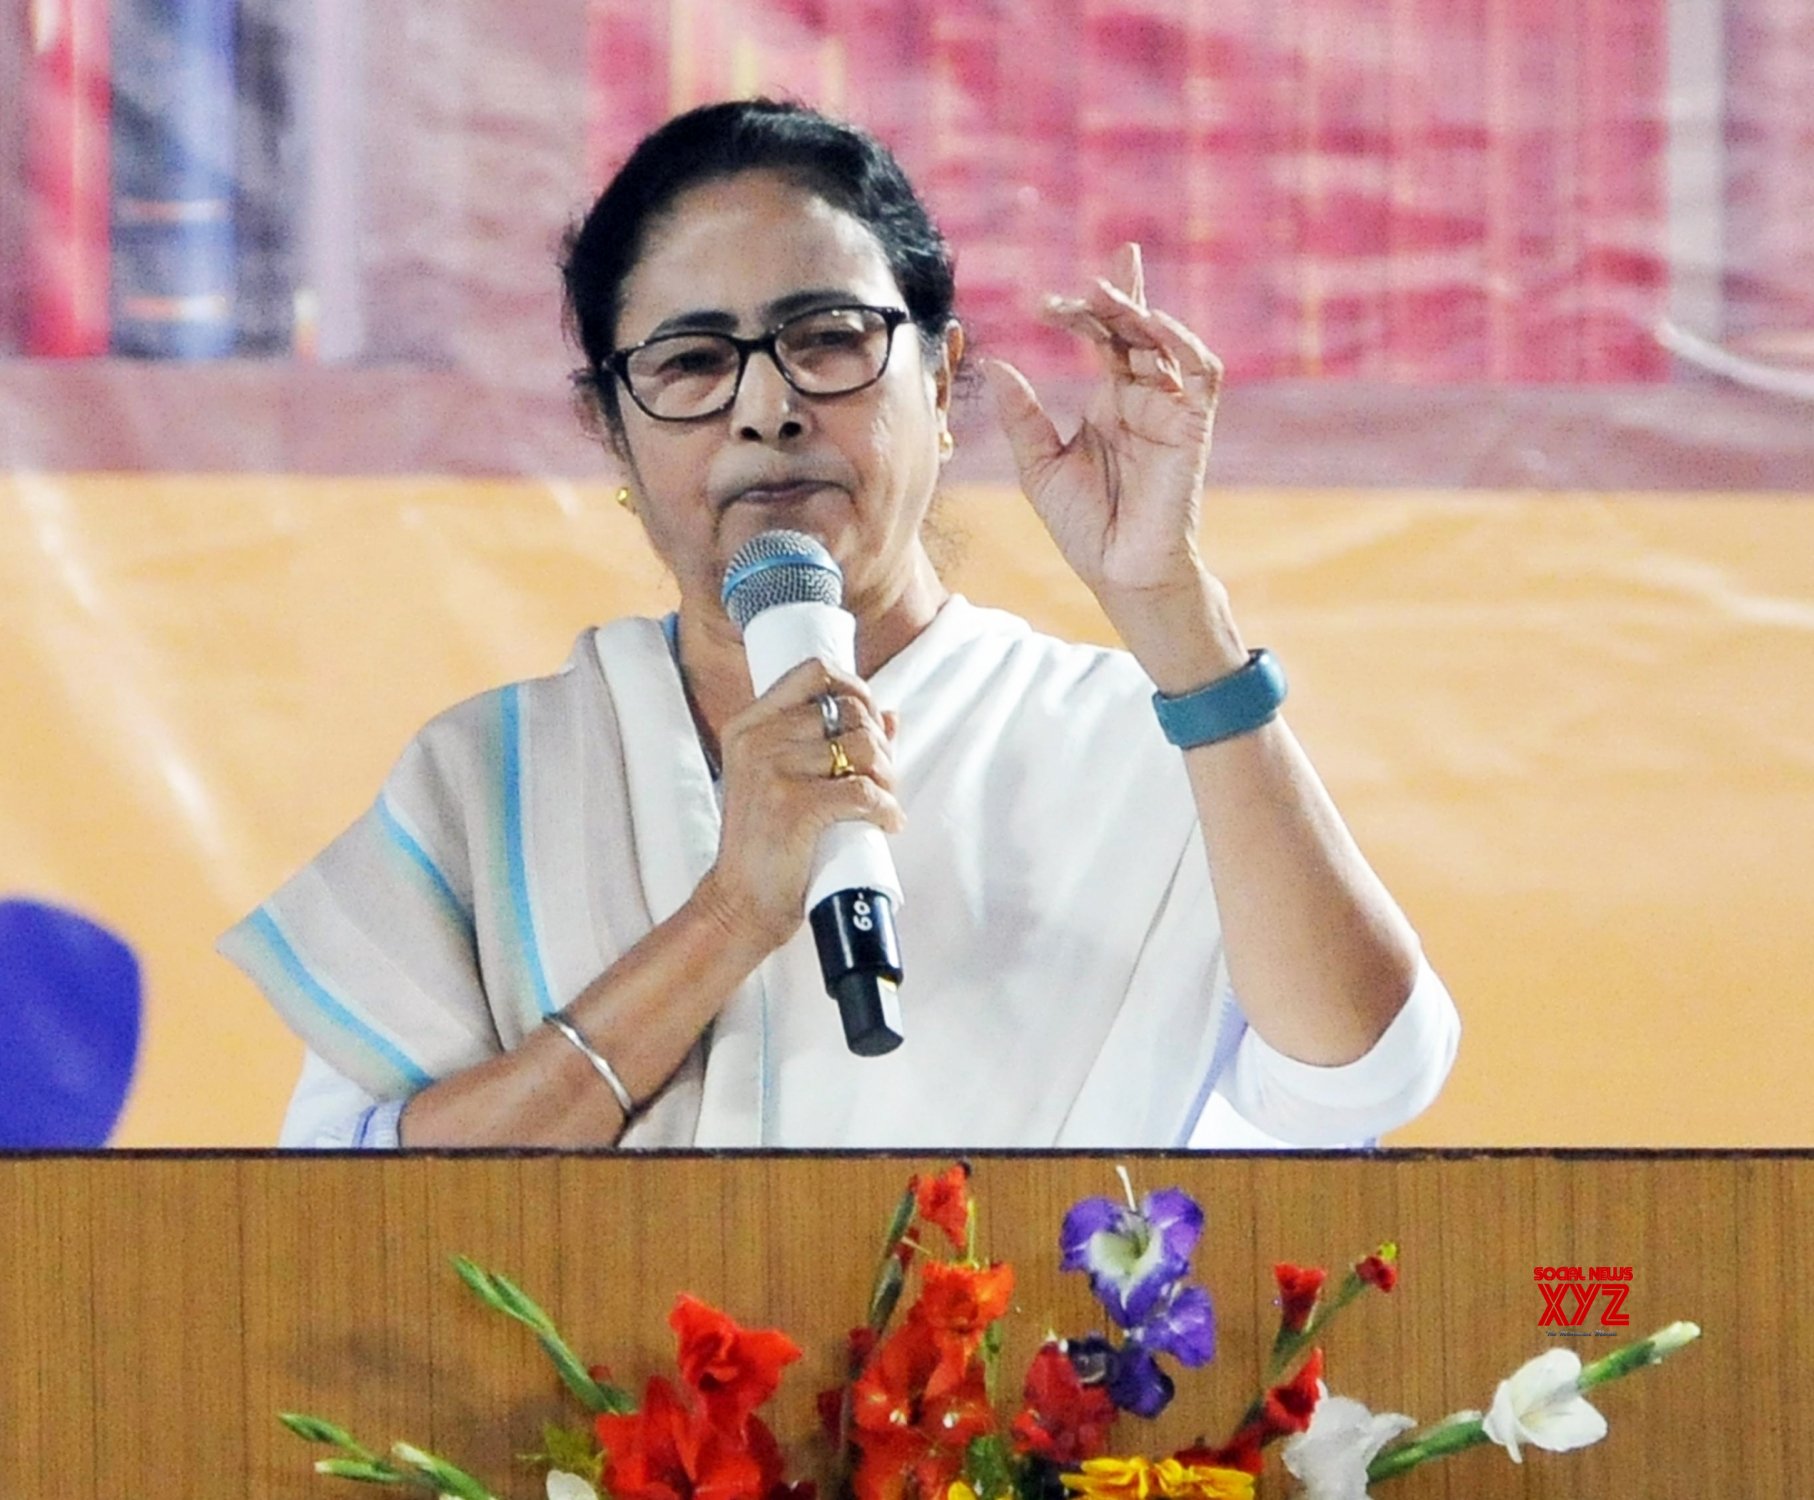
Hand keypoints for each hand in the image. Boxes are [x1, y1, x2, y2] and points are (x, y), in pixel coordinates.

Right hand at [696, 659, 903, 951]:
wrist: (739, 903)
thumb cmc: (768, 844)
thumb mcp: (783, 782)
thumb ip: (828, 743)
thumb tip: (890, 713)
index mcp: (749, 725)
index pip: (814, 672)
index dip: (856, 689)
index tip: (870, 722)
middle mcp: (756, 739)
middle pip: (848, 710)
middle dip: (880, 743)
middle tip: (884, 778)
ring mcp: (771, 770)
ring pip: (863, 747)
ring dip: (888, 776)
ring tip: (886, 802)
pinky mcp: (793, 805)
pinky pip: (864, 791)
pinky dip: (886, 808)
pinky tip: (886, 822)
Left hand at [984, 242, 1224, 604]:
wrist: (1118, 572)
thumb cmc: (1084, 527)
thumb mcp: (1039, 466)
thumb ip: (1022, 416)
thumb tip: (994, 363)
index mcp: (1109, 404)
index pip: (1106, 337)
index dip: (1094, 305)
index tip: (1050, 295)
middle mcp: (1142, 399)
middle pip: (1132, 330)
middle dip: (1106, 303)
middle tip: (1072, 293)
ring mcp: (1169, 410)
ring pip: (1164, 341)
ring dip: (1136, 313)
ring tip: (1102, 295)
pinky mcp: (1192, 426)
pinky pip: (1200, 373)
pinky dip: (1181, 342)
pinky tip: (1152, 323)